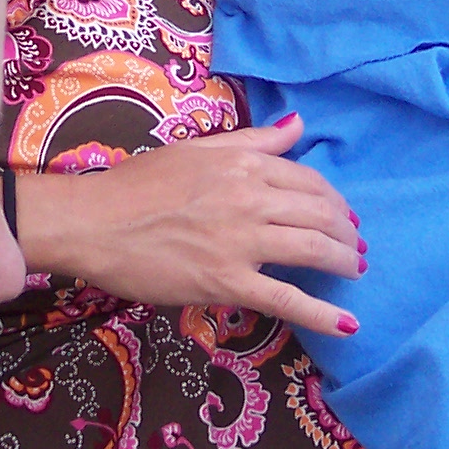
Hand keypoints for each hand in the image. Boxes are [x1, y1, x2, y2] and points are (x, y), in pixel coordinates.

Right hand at [19, 116, 365, 336]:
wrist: (94, 222)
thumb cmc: (137, 185)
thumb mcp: (196, 149)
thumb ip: (252, 141)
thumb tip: (297, 124)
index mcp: (242, 164)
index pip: (306, 180)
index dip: (332, 199)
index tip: (341, 214)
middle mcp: (249, 198)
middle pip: (319, 214)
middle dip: (345, 231)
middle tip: (353, 245)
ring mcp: (240, 242)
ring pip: (312, 250)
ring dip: (342, 261)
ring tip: (354, 270)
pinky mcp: (226, 282)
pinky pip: (286, 300)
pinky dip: (322, 314)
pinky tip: (347, 324)